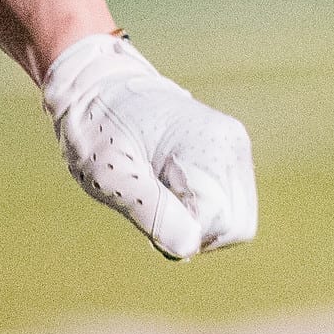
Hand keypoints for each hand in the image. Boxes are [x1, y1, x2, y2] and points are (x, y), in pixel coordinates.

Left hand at [41, 32, 256, 260]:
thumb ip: (151, 210)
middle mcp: (233, 145)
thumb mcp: (110, 173)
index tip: (144, 206)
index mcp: (210, 145)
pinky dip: (200, 211)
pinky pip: (227, 207)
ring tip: (157, 192)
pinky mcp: (228, 157)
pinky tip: (167, 187)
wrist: (97, 87)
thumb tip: (188, 246)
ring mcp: (234, 150)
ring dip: (197, 222)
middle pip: (236, 227)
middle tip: (150, 206)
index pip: (218, 223)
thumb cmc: (98, 127)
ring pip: (235, 221)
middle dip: (195, 231)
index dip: (181, 232)